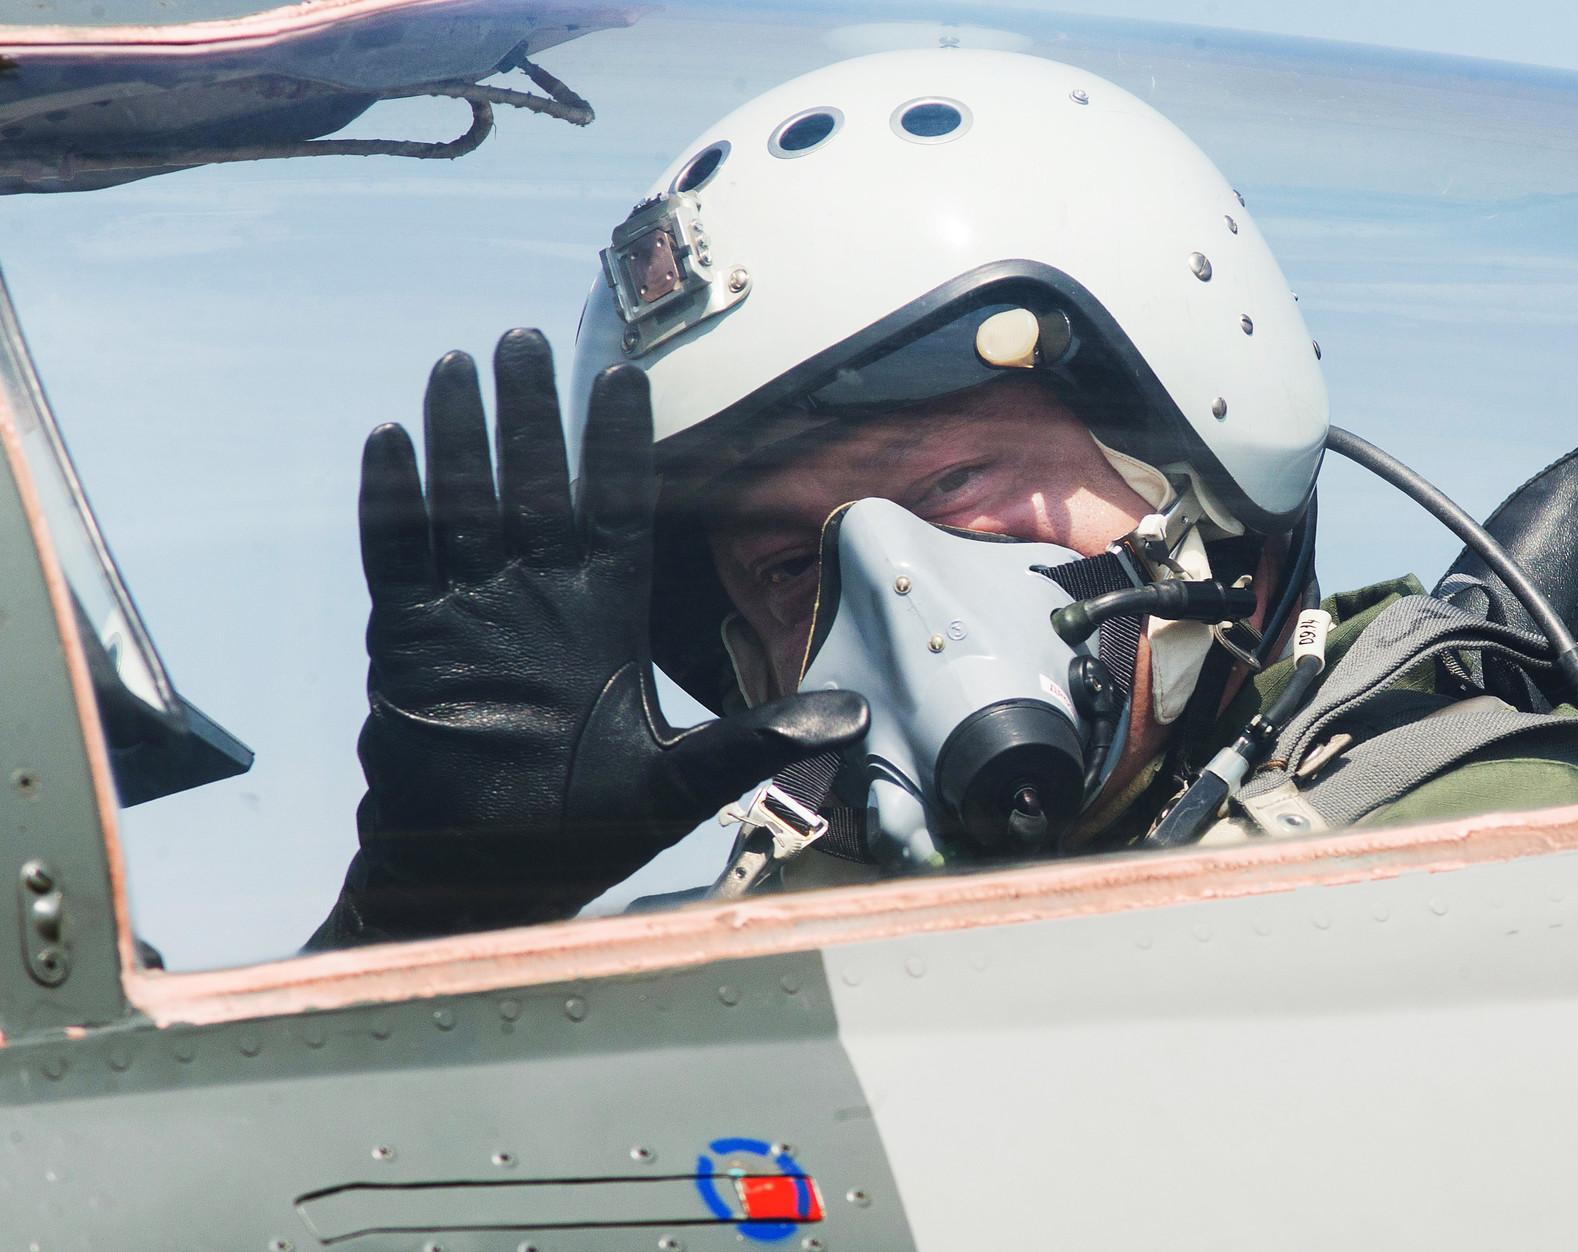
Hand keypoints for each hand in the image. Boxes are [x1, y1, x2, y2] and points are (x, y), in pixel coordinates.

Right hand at [309, 329, 866, 946]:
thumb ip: (758, 739)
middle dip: (532, 415)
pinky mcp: (411, 640)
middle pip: (535, 486)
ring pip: (465, 503)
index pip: (616, 509)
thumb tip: (855, 715)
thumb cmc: (584, 831)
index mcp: (605, 616)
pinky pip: (399, 558)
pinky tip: (392, 440)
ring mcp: (472, 613)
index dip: (617, 445)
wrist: (484, 879)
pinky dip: (392, 504)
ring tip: (458, 365)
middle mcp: (539, 599)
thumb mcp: (683, 782)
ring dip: (462, 437)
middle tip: (524, 339)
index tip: (624, 376)